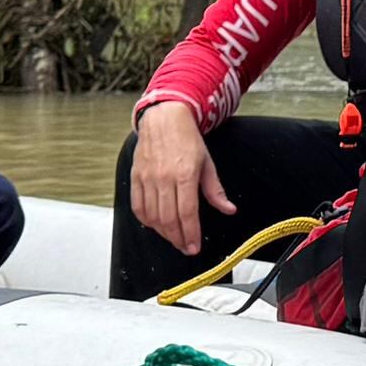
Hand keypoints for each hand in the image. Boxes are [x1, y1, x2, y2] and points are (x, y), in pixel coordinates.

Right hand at [129, 99, 231, 252]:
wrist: (164, 118)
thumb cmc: (187, 140)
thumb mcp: (207, 163)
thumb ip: (215, 190)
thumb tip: (229, 210)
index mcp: (185, 174)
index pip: (187, 213)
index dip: (191, 234)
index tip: (194, 247)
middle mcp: (164, 177)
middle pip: (169, 219)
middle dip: (178, 238)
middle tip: (186, 247)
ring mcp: (147, 178)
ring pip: (152, 216)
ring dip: (163, 232)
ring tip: (174, 238)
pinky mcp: (135, 177)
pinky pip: (138, 206)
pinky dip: (146, 220)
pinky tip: (156, 225)